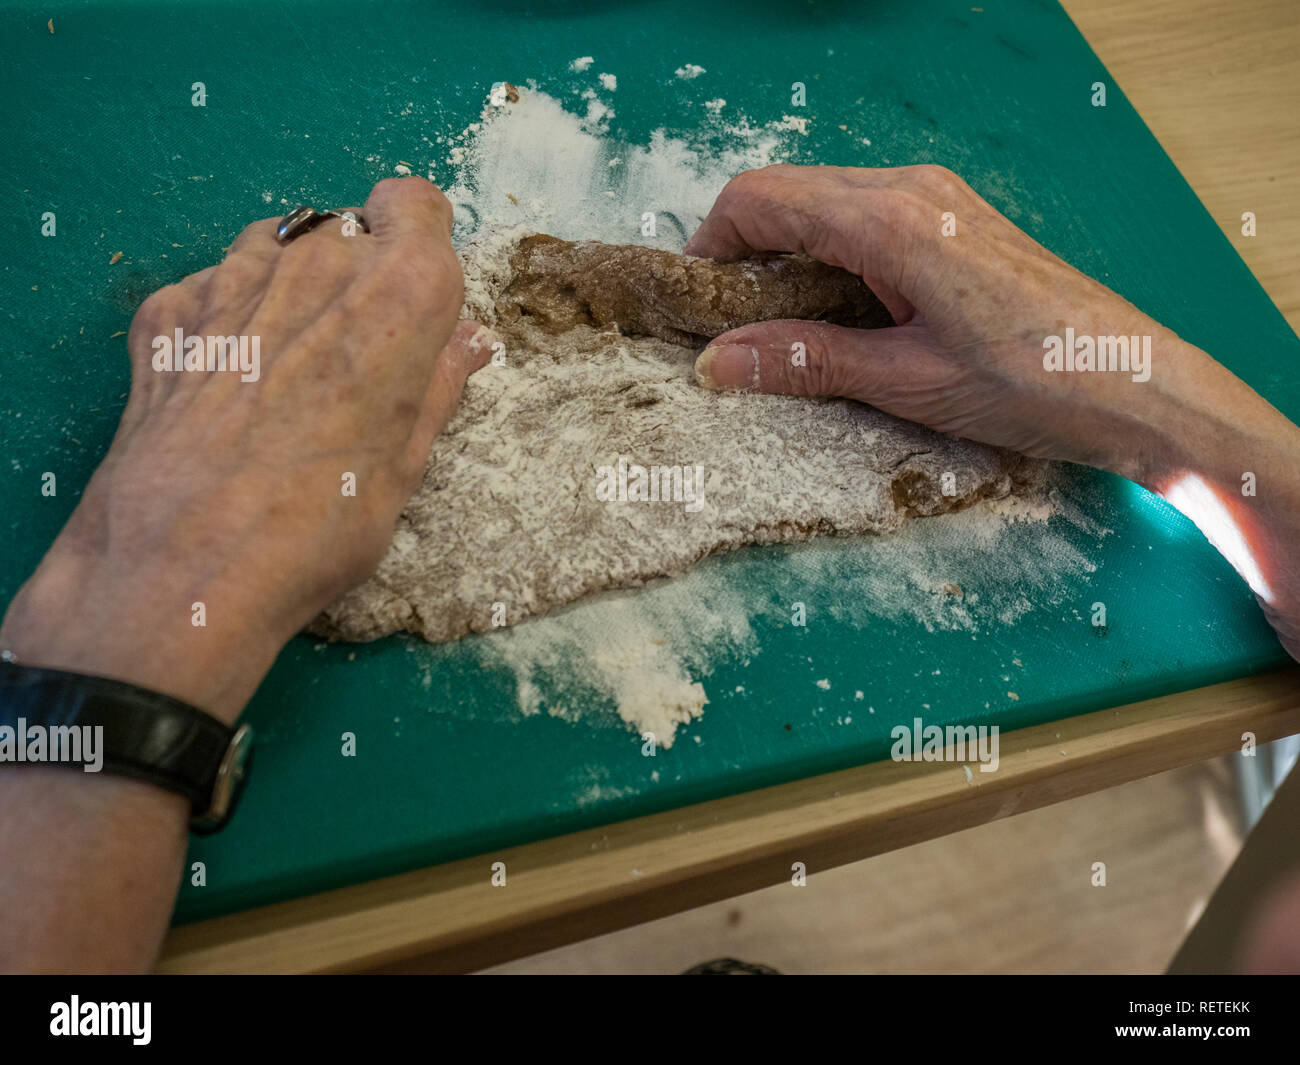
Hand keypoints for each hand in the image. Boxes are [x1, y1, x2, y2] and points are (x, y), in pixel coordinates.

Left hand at [0, 177, 493, 722]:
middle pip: (347, 232)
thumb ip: (437, 385)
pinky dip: (227, 319)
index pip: (416, 202)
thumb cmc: (323, 524)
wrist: (185, 565)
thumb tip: (467, 340)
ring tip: (284, 366)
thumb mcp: (406, 464)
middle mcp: (315, 264)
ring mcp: (230, 279)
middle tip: (349, 359)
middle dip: (356, 279)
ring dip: (290, 288)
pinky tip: (224, 384)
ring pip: (277, 248)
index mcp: (396, 294)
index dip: (419, 241)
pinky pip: (212, 288)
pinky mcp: (167, 311)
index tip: (413, 294)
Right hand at [686, 164, 1299, 658]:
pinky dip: (831, 255)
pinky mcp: (956, 219)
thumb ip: (804, 360)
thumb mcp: (903, 380)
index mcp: (887, 220)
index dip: (711, 245)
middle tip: (733, 328)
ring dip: (787, 256)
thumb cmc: (1027, 384)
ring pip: (825, 203)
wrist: (1139, 385)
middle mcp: (909, 189)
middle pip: (787, 193)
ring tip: (785, 330)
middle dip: (744, 252)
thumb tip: (714, 362)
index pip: (760, 198)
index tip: (697, 307)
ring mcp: (938, 197)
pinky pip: (866, 217)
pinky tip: (844, 315)